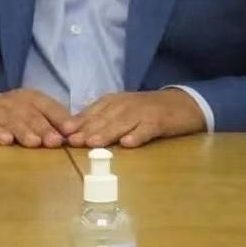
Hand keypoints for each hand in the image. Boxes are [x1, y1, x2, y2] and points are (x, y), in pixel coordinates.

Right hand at [0, 89, 73, 147]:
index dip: (60, 118)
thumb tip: (78, 135)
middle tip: (54, 141)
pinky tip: (5, 140)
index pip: (47, 105)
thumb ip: (54, 124)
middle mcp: (13, 100)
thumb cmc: (12, 118)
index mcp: (30, 97)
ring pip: (10, 119)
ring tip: (33, 143)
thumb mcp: (33, 116)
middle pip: (30, 113)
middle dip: (43, 127)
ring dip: (23, 130)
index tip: (72, 131)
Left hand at [65, 89, 206, 148]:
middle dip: (87, 130)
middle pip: (103, 118)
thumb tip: (74, 132)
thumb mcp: (120, 111)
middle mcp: (124, 105)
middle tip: (73, 141)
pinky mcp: (159, 121)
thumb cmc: (145, 111)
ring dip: (106, 133)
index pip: (92, 112)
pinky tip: (128, 144)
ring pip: (121, 123)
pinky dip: (137, 136)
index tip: (64, 134)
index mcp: (112, 102)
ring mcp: (142, 113)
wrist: (181, 104)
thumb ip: (101, 120)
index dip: (78, 123)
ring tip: (93, 143)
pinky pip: (147, 129)